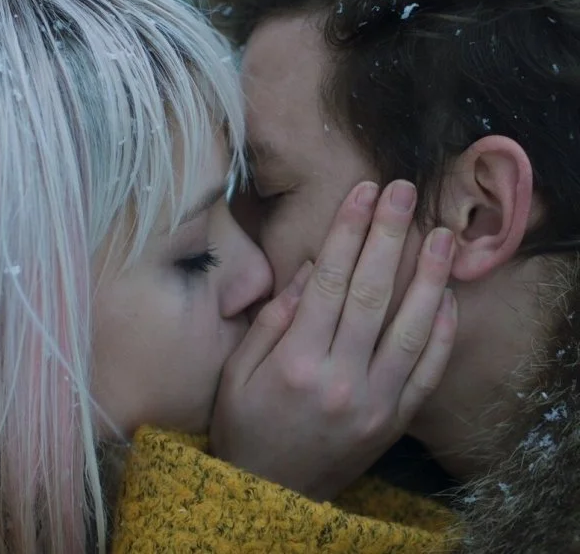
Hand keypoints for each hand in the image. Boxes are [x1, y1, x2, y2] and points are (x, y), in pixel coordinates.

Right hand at [209, 180, 456, 500]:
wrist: (269, 493)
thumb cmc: (244, 427)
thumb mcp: (237, 373)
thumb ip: (272, 320)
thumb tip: (309, 269)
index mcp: (295, 361)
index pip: (328, 280)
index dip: (347, 231)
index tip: (361, 193)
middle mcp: (339, 378)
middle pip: (371, 292)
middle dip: (388, 235)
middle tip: (403, 192)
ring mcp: (373, 402)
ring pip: (410, 328)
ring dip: (429, 277)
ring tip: (442, 236)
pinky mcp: (393, 421)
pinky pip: (426, 373)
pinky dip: (442, 334)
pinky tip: (448, 297)